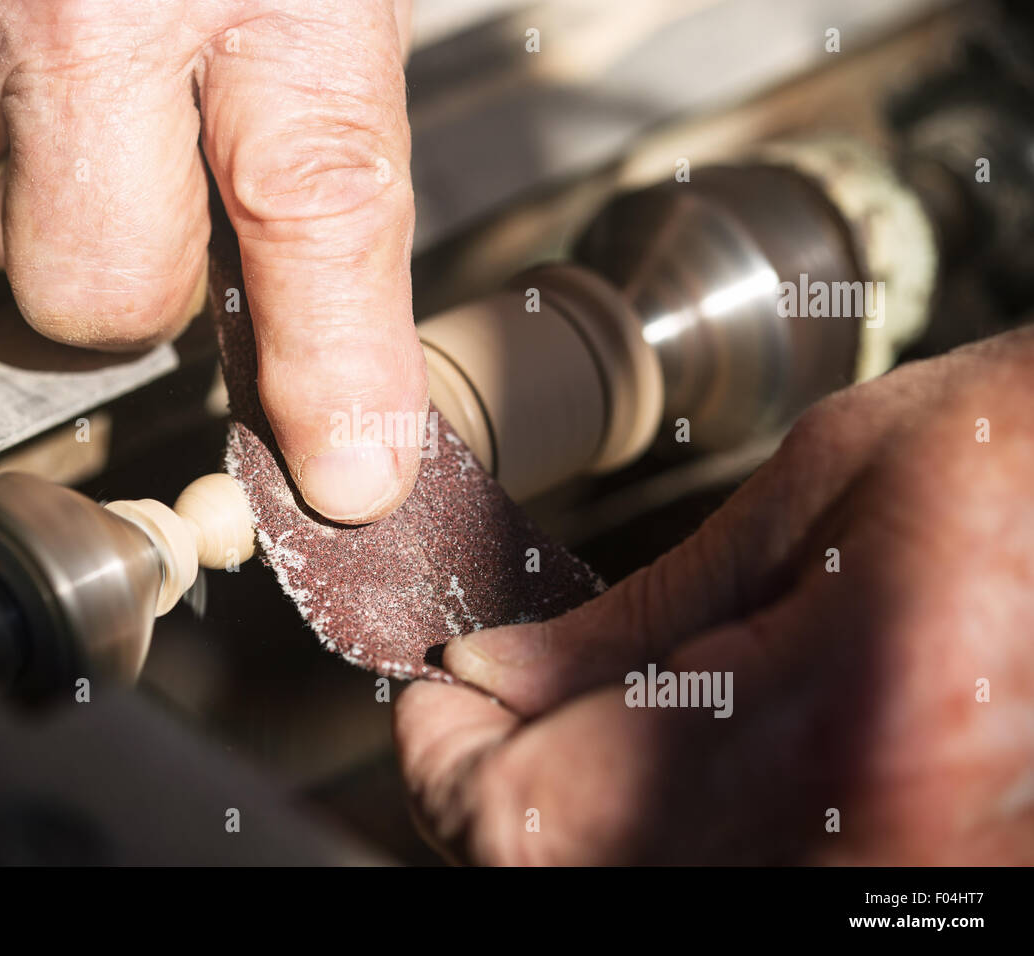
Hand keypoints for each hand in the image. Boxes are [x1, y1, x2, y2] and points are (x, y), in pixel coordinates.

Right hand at [0, 0, 425, 522]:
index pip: (320, 216)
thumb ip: (316, 97)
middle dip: (143, 274)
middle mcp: (84, 16)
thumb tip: (324, 263)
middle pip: (107, 292)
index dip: (338, 369)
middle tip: (160, 176)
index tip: (355, 473)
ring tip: (69, 63)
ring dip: (44, 196)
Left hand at [396, 325, 1033, 864]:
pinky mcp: (916, 878)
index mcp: (822, 723)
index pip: (527, 824)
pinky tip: (665, 753)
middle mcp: (860, 846)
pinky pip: (718, 878)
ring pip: (630, 887)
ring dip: (570, 814)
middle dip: (499, 789)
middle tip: (495, 700)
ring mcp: (898, 881)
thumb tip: (488, 675)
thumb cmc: (996, 461)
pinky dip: (650, 832)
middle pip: (566, 877)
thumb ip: (626, 621)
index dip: (442, 761)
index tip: (439, 689)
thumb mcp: (794, 503)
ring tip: (583, 716)